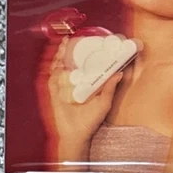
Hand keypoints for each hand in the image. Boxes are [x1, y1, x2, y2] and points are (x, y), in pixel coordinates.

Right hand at [38, 39, 123, 164]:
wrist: (77, 134)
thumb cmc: (90, 121)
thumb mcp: (104, 103)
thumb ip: (110, 88)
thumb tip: (120, 72)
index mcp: (83, 83)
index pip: (82, 64)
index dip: (82, 53)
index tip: (85, 41)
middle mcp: (72, 83)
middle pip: (68, 62)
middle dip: (68, 49)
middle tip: (70, 38)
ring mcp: (62, 87)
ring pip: (59, 67)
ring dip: (60, 55)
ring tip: (63, 44)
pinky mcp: (54, 94)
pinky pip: (52, 79)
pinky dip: (54, 68)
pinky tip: (56, 60)